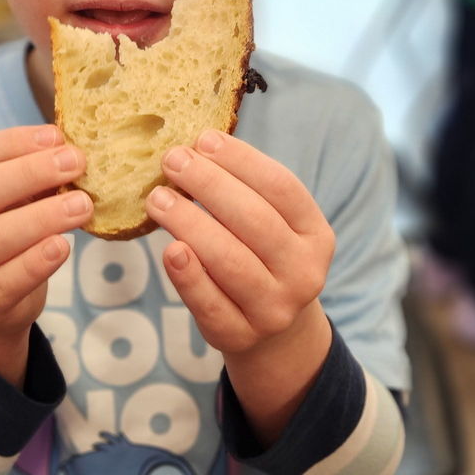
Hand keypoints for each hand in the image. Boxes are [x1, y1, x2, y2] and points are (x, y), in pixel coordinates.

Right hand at [0, 125, 91, 378]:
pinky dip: (36, 262)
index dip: (15, 142)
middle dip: (32, 174)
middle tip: (76, 164)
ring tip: (82, 206)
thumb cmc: (2, 235)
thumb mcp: (6, 201)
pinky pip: (7, 281)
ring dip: (42, 218)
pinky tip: (63, 246)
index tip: (57, 136)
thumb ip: (27, 177)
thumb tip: (68, 149)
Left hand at [144, 129, 334, 356]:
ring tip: (158, 198)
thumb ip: (245, 192)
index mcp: (316, 234)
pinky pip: (211, 303)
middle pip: (254, 220)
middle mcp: (304, 272)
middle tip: (173, 160)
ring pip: (230, 260)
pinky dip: (188, 276)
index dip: (241, 160)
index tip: (203, 139)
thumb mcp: (273, 226)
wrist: (273, 333)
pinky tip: (169, 249)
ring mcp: (275, 308)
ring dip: (189, 223)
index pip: (281, 187)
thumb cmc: (262, 259)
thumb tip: (194, 148)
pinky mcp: (241, 335)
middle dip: (209, 184)